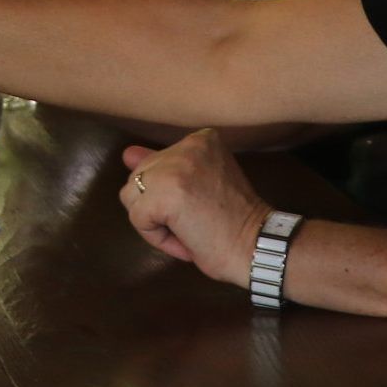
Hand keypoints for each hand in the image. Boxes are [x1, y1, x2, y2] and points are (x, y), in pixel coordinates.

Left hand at [116, 131, 271, 287]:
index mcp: (200, 139)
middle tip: (194, 221)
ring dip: (155, 222)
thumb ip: (164, 167)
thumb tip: (127, 154)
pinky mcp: (164, 194)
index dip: (170, 194)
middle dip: (157, 206)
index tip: (199, 207)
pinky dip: (156, 237)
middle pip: (139, 177)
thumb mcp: (199, 183)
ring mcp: (174, 168)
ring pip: (131, 197)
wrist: (259, 247)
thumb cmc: (233, 222)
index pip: (155, 164)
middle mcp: (186, 146)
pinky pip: (137, 218)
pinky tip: (186, 239)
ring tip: (189, 229)